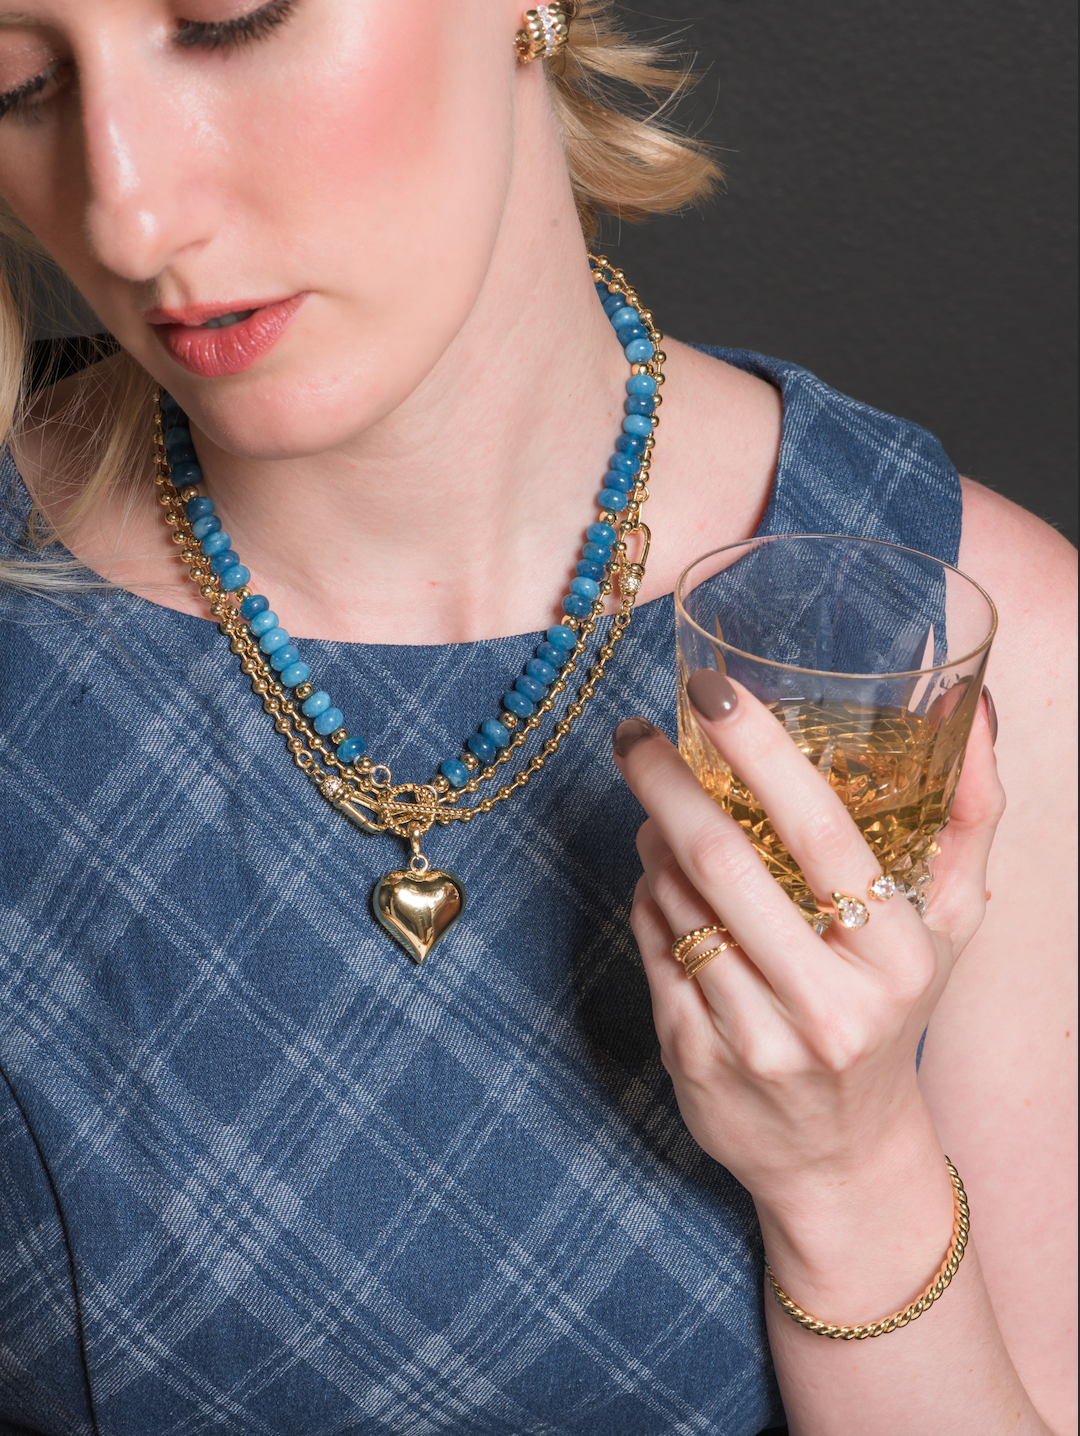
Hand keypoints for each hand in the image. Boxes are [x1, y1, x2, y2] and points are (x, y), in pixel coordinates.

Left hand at [612, 673, 1003, 1215]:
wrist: (841, 1157)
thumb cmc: (891, 1014)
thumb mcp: (946, 925)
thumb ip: (965, 813)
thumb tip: (969, 703)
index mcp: (896, 958)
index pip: (820, 830)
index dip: (759, 749)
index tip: (711, 691)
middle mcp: (828, 1003)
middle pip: (723, 860)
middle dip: (665, 779)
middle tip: (635, 734)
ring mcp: (754, 1037)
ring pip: (675, 897)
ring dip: (654, 837)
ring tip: (661, 812)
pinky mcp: (693, 1059)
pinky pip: (652, 942)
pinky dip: (647, 894)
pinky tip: (664, 883)